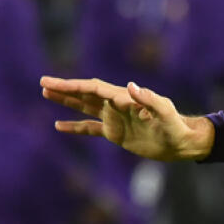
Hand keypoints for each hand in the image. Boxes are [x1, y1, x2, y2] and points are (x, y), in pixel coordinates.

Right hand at [40, 76, 213, 161]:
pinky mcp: (115, 132)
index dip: (75, 86)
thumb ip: (149, 99)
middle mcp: (116, 104)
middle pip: (85, 93)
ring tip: (45, 93)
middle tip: (43, 81)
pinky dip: (74, 127)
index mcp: (125, 97)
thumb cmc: (175, 125)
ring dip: (66, 100)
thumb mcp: (165, 112)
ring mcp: (114, 118)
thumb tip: (131, 86)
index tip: (56, 84)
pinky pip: (89, 128)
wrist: (181, 142)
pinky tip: (58, 126)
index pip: (95, 88)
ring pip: (84, 106)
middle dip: (64, 88)